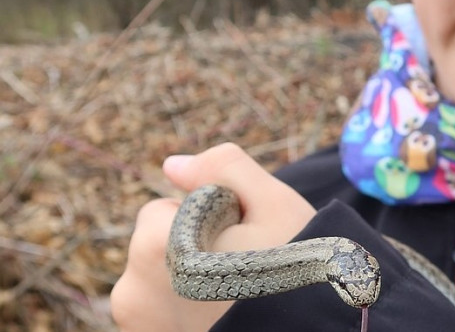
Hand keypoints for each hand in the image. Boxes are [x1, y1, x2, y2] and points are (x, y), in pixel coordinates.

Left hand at [111, 143, 316, 331]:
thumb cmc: (297, 271)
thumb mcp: (275, 203)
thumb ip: (224, 168)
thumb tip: (173, 165)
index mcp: (155, 243)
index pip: (167, 209)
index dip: (210, 218)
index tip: (241, 241)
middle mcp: (132, 290)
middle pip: (158, 246)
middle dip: (193, 247)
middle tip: (240, 267)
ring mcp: (139, 325)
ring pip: (159, 282)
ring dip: (187, 280)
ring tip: (235, 296)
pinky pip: (163, 314)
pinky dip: (185, 312)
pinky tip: (222, 319)